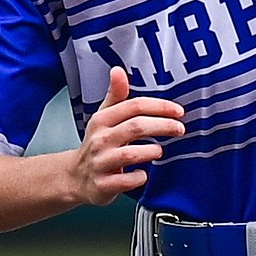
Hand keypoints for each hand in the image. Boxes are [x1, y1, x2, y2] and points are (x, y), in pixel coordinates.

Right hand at [71, 68, 184, 205]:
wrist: (76, 177)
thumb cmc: (98, 144)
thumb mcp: (104, 117)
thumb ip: (116, 95)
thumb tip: (118, 70)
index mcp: (102, 119)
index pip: (134, 106)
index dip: (159, 106)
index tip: (178, 111)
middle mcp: (100, 139)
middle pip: (136, 126)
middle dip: (162, 126)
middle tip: (179, 129)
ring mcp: (101, 163)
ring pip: (131, 153)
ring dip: (152, 151)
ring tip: (160, 151)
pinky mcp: (102, 185)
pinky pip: (126, 181)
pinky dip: (139, 177)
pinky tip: (144, 174)